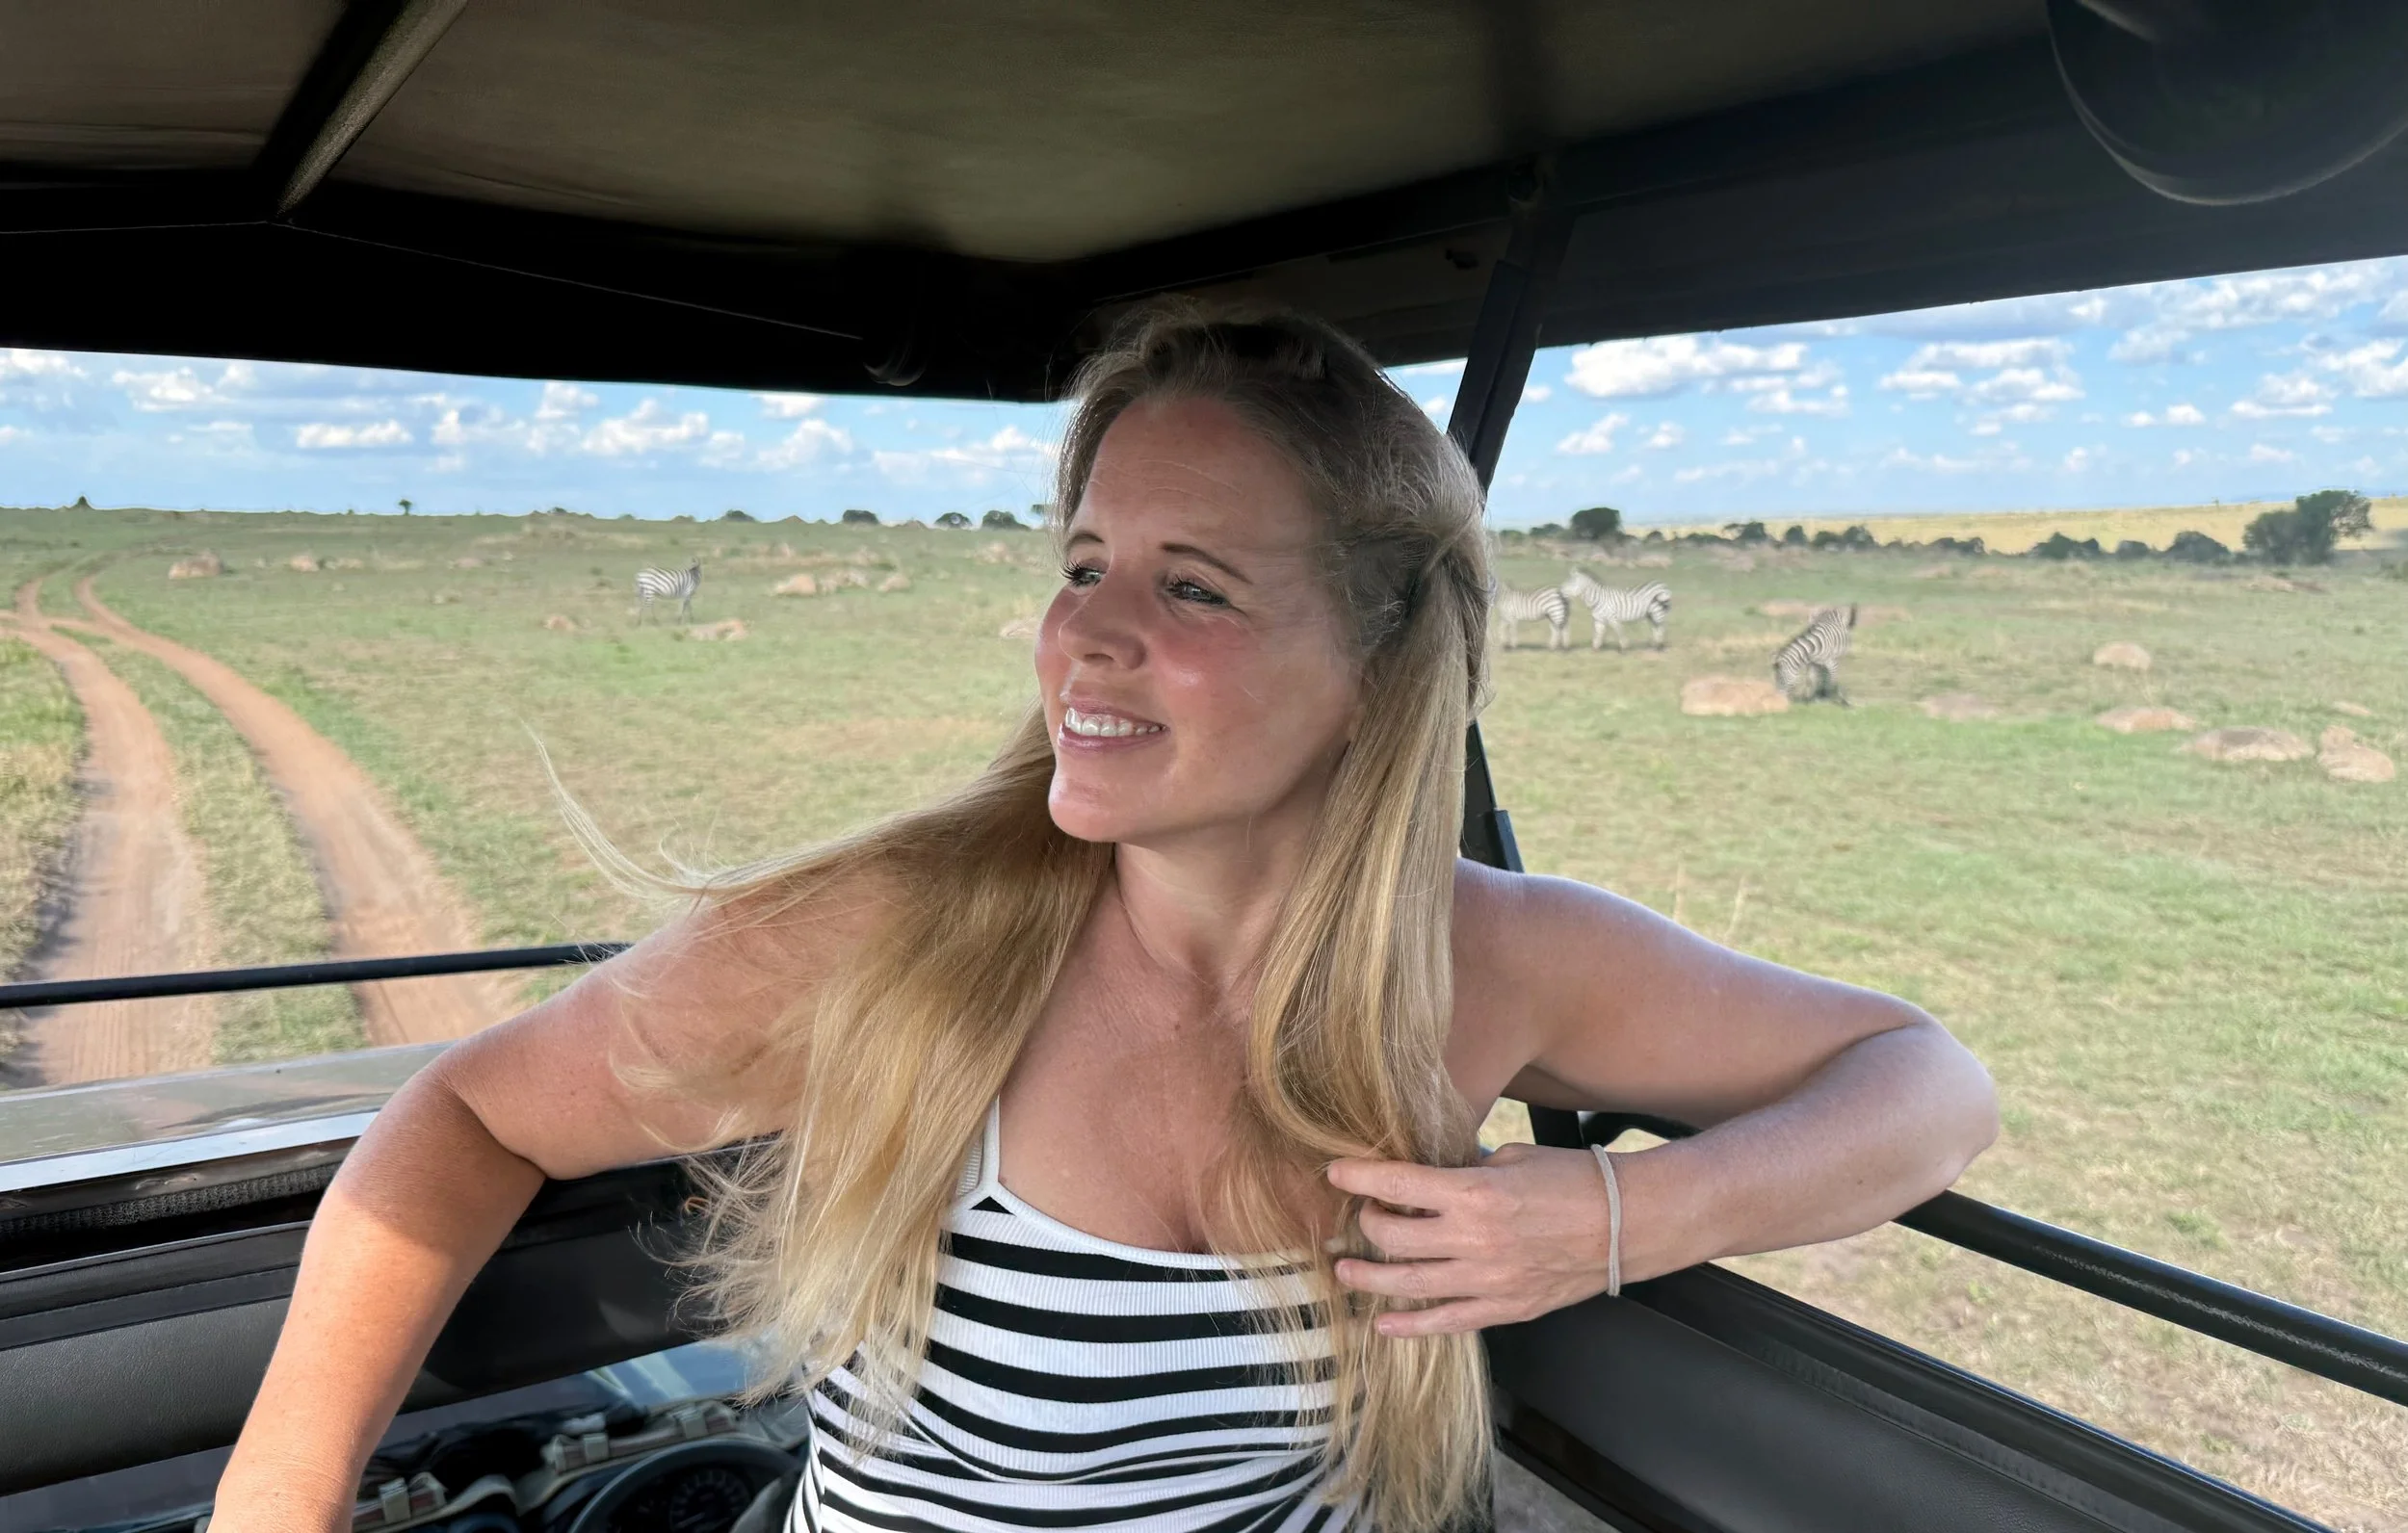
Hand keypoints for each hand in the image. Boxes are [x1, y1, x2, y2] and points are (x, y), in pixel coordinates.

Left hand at [1326, 1142, 1666, 1336]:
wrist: (1628, 1224)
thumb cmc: (1574, 1180)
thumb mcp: (1512, 1158)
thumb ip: (1465, 1171)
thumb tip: (1428, 1177)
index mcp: (1476, 1192)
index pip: (1397, 1184)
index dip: (1358, 1176)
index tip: (1335, 1171)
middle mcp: (1475, 1239)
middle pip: (1393, 1236)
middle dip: (1366, 1223)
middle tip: (1360, 1216)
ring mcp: (1489, 1280)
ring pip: (1409, 1283)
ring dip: (1369, 1277)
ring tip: (1344, 1270)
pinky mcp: (1506, 1308)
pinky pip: (1446, 1322)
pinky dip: (1410, 1326)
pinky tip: (1383, 1323)